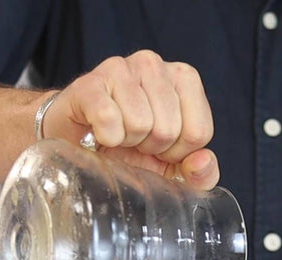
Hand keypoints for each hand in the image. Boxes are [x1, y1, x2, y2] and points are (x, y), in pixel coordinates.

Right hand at [41, 50, 219, 190]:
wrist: (79, 143)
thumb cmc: (131, 151)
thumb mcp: (175, 170)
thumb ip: (202, 174)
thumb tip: (202, 161)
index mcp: (185, 79)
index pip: (198, 132)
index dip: (177, 153)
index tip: (161, 148)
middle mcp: (154, 64)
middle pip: (169, 129)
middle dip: (151, 148)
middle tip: (134, 141)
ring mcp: (120, 68)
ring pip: (140, 124)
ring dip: (126, 142)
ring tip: (118, 133)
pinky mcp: (89, 83)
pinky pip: (108, 118)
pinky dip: (105, 137)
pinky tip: (99, 132)